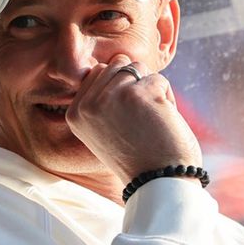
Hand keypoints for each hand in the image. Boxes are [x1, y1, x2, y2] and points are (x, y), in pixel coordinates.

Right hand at [66, 54, 201, 186]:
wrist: (161, 182)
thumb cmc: (140, 157)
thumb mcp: (105, 130)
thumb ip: (102, 101)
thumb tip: (115, 62)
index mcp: (75, 113)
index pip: (98, 72)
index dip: (121, 90)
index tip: (127, 121)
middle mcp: (88, 104)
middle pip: (118, 65)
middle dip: (136, 85)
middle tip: (141, 121)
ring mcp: (112, 96)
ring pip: (139, 68)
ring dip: (152, 91)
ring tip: (151, 122)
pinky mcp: (139, 94)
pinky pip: (160, 79)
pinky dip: (168, 99)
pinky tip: (163, 123)